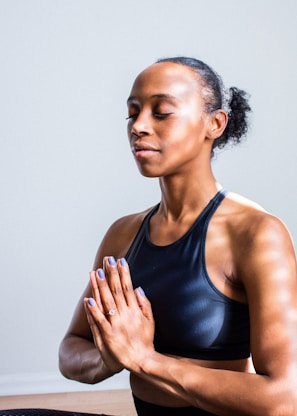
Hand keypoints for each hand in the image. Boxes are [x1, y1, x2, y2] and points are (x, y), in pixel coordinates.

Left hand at [85, 256, 154, 372]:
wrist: (141, 361)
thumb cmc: (145, 341)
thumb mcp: (150, 321)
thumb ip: (145, 304)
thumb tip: (138, 288)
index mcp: (135, 310)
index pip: (127, 287)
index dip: (123, 273)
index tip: (120, 260)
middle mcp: (126, 315)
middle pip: (116, 291)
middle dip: (111, 274)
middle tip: (107, 260)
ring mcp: (116, 325)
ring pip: (106, 302)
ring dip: (101, 286)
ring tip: (96, 272)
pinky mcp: (107, 335)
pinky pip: (99, 321)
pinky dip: (93, 310)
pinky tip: (88, 298)